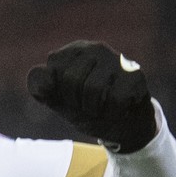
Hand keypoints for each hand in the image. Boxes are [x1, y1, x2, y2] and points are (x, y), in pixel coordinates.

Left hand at [27, 40, 157, 152]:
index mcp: (73, 51)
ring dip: (94, 109)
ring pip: (93, 89)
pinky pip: (115, 99)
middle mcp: (96, 49)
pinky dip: (112, 113)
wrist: (122, 127)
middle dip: (76, 102)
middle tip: (88, 104)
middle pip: (71, 79)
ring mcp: (118, 60)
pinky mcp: (135, 75)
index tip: (70, 97)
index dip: (58, 92)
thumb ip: (40, 86)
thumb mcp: (57, 100)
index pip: (52, 70)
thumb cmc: (87, 108)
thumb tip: (46, 79)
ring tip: (102, 106)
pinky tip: (119, 108)